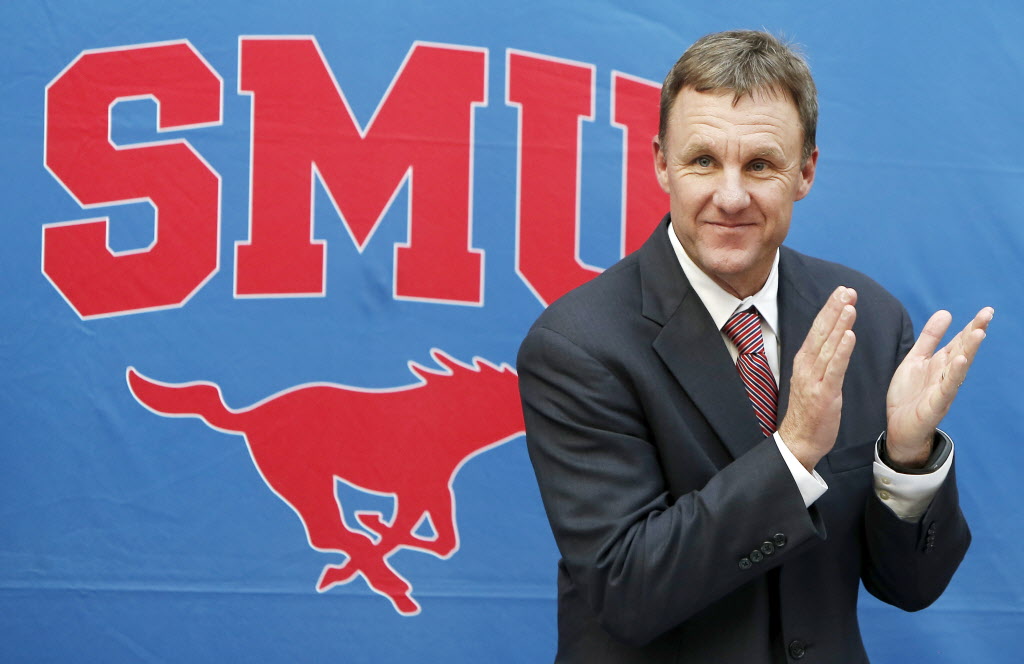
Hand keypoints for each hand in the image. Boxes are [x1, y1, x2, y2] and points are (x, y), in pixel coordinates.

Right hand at [779, 286, 857, 471]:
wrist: (798, 441)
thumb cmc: (809, 412)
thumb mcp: (812, 380)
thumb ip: (821, 360)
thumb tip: (833, 340)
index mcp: (805, 362)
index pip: (818, 330)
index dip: (829, 310)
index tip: (841, 292)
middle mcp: (806, 366)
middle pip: (821, 332)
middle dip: (834, 309)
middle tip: (846, 290)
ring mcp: (814, 380)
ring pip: (828, 347)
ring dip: (838, 324)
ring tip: (849, 305)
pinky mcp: (823, 394)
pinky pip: (834, 369)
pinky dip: (841, 351)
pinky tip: (849, 336)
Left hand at [885, 307, 993, 465]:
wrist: (898, 427)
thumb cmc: (910, 394)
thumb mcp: (916, 359)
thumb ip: (930, 338)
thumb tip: (946, 312)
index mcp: (941, 363)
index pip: (960, 341)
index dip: (972, 326)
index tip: (987, 310)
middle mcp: (946, 375)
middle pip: (963, 351)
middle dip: (975, 333)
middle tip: (988, 315)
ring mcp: (943, 390)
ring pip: (959, 368)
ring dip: (969, 351)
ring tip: (978, 333)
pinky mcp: (935, 405)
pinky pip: (946, 388)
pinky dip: (954, 375)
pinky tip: (960, 361)